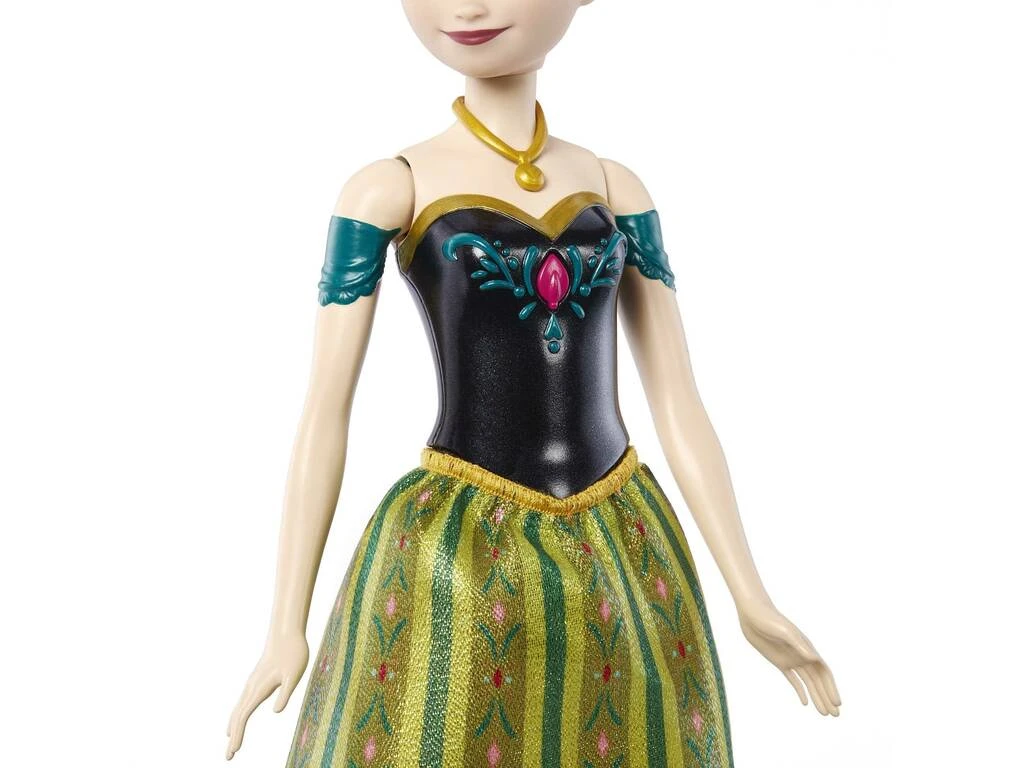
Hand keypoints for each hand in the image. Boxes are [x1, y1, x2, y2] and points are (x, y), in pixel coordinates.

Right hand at [226, 631, 308, 759]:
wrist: (287, 633)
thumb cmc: (294, 653)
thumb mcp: (294, 675)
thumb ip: (285, 693)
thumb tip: (276, 712)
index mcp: (259, 688)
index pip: (243, 716)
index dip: (238, 735)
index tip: (233, 751)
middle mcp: (251, 687)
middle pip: (237, 716)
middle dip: (233, 737)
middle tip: (228, 757)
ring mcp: (252, 683)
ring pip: (238, 709)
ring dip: (234, 727)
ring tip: (231, 743)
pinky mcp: (256, 680)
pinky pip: (243, 702)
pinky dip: (238, 715)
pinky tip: (238, 720)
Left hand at [738, 601, 841, 716]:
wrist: (753, 613)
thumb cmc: (769, 619)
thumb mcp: (784, 631)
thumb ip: (799, 644)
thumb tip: (814, 658)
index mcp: (807, 649)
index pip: (824, 673)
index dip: (831, 688)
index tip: (837, 703)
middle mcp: (803, 655)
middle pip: (819, 681)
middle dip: (827, 697)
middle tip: (835, 716)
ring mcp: (792, 659)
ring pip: (808, 683)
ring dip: (816, 697)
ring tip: (823, 714)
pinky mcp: (780, 661)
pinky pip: (793, 679)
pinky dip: (800, 691)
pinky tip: (804, 703)